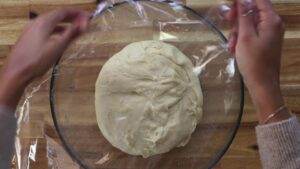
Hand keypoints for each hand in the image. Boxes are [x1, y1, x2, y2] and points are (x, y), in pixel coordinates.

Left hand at [0, 9, 89, 107]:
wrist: (17, 72)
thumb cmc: (37, 60)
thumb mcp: (58, 47)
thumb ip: (71, 34)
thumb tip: (83, 24)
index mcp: (44, 22)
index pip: (64, 11)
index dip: (78, 13)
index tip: (88, 17)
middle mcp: (37, 22)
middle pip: (58, 15)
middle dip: (72, 18)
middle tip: (84, 23)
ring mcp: (31, 29)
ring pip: (52, 22)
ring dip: (65, 24)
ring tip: (75, 30)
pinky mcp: (29, 37)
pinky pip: (46, 29)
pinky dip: (57, 30)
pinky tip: (61, 37)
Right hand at [226, 0, 289, 122]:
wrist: (261, 84)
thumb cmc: (253, 61)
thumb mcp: (245, 37)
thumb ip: (244, 16)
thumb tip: (242, 0)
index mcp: (271, 20)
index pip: (258, 0)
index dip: (242, 2)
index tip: (230, 7)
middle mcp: (272, 23)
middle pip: (252, 10)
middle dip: (237, 17)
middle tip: (226, 21)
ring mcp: (269, 33)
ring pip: (249, 23)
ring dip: (237, 31)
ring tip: (231, 45)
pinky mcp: (264, 41)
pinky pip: (250, 33)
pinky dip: (241, 38)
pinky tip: (233, 48)